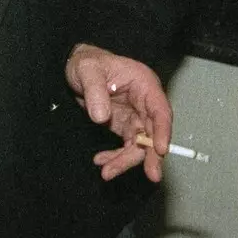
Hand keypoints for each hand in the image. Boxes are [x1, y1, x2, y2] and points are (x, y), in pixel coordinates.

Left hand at [65, 43, 171, 182]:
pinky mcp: (125, 125)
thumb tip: (101, 117)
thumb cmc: (87, 62)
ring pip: (140, 144)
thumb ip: (94, 91)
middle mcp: (145, 102)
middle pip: (153, 132)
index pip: (160, 111)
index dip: (162, 131)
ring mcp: (136, 116)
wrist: (75, 67)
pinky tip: (102, 162)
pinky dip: (116, 157)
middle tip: (152, 175)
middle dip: (150, 155)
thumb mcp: (88, 70)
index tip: (160, 149)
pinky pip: (126, 146)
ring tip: (107, 171)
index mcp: (145, 84)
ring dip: (126, 160)